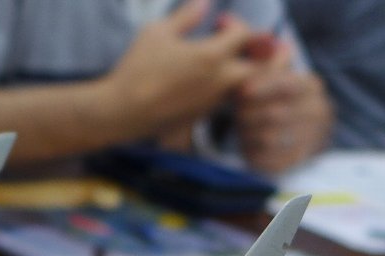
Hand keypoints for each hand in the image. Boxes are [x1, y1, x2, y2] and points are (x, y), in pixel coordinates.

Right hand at [104, 0, 259, 134]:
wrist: (121, 112)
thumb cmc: (136, 69)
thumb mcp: (156, 32)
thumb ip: (186, 16)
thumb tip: (204, 2)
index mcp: (212, 55)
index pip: (246, 34)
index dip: (236, 23)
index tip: (219, 23)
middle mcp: (220, 80)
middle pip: (262, 66)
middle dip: (262, 52)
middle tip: (248, 45)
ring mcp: (213, 100)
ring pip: (248, 85)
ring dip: (245, 71)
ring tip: (232, 62)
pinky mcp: (203, 115)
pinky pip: (227, 99)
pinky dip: (228, 87)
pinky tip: (210, 80)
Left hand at [233, 39, 333, 172]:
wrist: (296, 132)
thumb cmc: (274, 98)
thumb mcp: (270, 75)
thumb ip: (262, 57)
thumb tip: (244, 29)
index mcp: (311, 85)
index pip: (286, 84)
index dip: (263, 87)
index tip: (242, 92)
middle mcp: (319, 110)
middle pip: (275, 113)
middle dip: (248, 115)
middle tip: (237, 115)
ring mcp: (313, 137)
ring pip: (270, 138)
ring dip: (248, 135)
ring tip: (242, 130)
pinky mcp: (300, 161)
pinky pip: (271, 161)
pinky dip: (253, 155)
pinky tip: (248, 148)